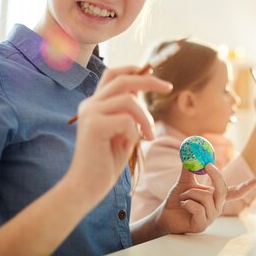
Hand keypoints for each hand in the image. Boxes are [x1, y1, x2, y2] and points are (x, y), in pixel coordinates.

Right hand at [67, 66, 171, 204]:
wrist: (86, 186)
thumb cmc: (106, 162)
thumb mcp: (122, 131)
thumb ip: (127, 112)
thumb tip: (139, 91)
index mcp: (94, 104)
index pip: (112, 75)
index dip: (131, 69)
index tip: (150, 71)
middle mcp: (90, 104)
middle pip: (123, 80)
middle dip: (149, 81)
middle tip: (168, 87)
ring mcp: (90, 113)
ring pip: (128, 100)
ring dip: (145, 118)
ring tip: (148, 135)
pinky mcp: (94, 126)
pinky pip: (126, 120)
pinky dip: (134, 132)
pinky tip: (129, 145)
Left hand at [153, 164, 255, 234]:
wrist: (166, 215)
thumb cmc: (178, 199)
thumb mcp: (185, 180)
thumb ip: (190, 167)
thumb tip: (192, 151)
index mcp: (217, 197)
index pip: (237, 192)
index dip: (248, 186)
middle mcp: (218, 207)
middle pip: (223, 189)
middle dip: (216, 176)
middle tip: (208, 165)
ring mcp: (211, 217)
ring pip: (205, 196)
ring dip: (190, 193)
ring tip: (184, 197)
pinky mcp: (202, 225)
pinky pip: (197, 207)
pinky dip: (187, 202)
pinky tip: (183, 205)